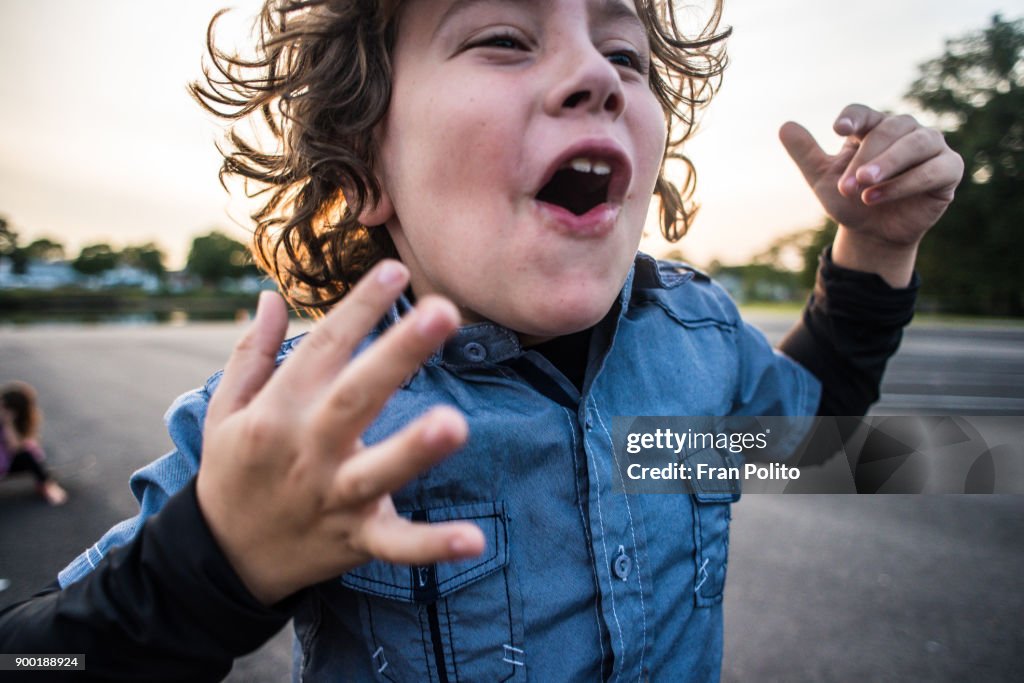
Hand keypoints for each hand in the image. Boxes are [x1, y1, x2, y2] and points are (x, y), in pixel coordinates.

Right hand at [196, 260, 484, 605]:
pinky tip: (474, 540)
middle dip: (399, 354)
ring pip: (376, 469)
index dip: (360, 307)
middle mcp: (306, 448)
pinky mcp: (354, 538)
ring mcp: (332, 495)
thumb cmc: (233, 471)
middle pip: (357, 395)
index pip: (325, 348)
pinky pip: (395, 543)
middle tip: (443, 312)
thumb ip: (251, 353)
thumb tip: (269, 295)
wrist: (222, 559)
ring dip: (415, 448)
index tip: (395, 269)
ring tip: (456, 423)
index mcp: (277, 410)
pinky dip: (431, 545)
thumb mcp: (224, 410)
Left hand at [780, 104, 963, 284]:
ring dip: (889, 164)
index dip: (853, 117)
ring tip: (864, 187)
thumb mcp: (822, 179)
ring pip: (917, 144)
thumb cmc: (849, 200)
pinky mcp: (949, 169)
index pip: (864, 113)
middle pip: (889, 129)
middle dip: (867, 158)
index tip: (837, 129)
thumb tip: (784, 126)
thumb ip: (806, 153)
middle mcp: (905, 131)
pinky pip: (936, 168)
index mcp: (873, 128)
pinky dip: (908, 182)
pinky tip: (879, 197)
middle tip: (848, 185)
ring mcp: (931, 147)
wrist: (871, 234)